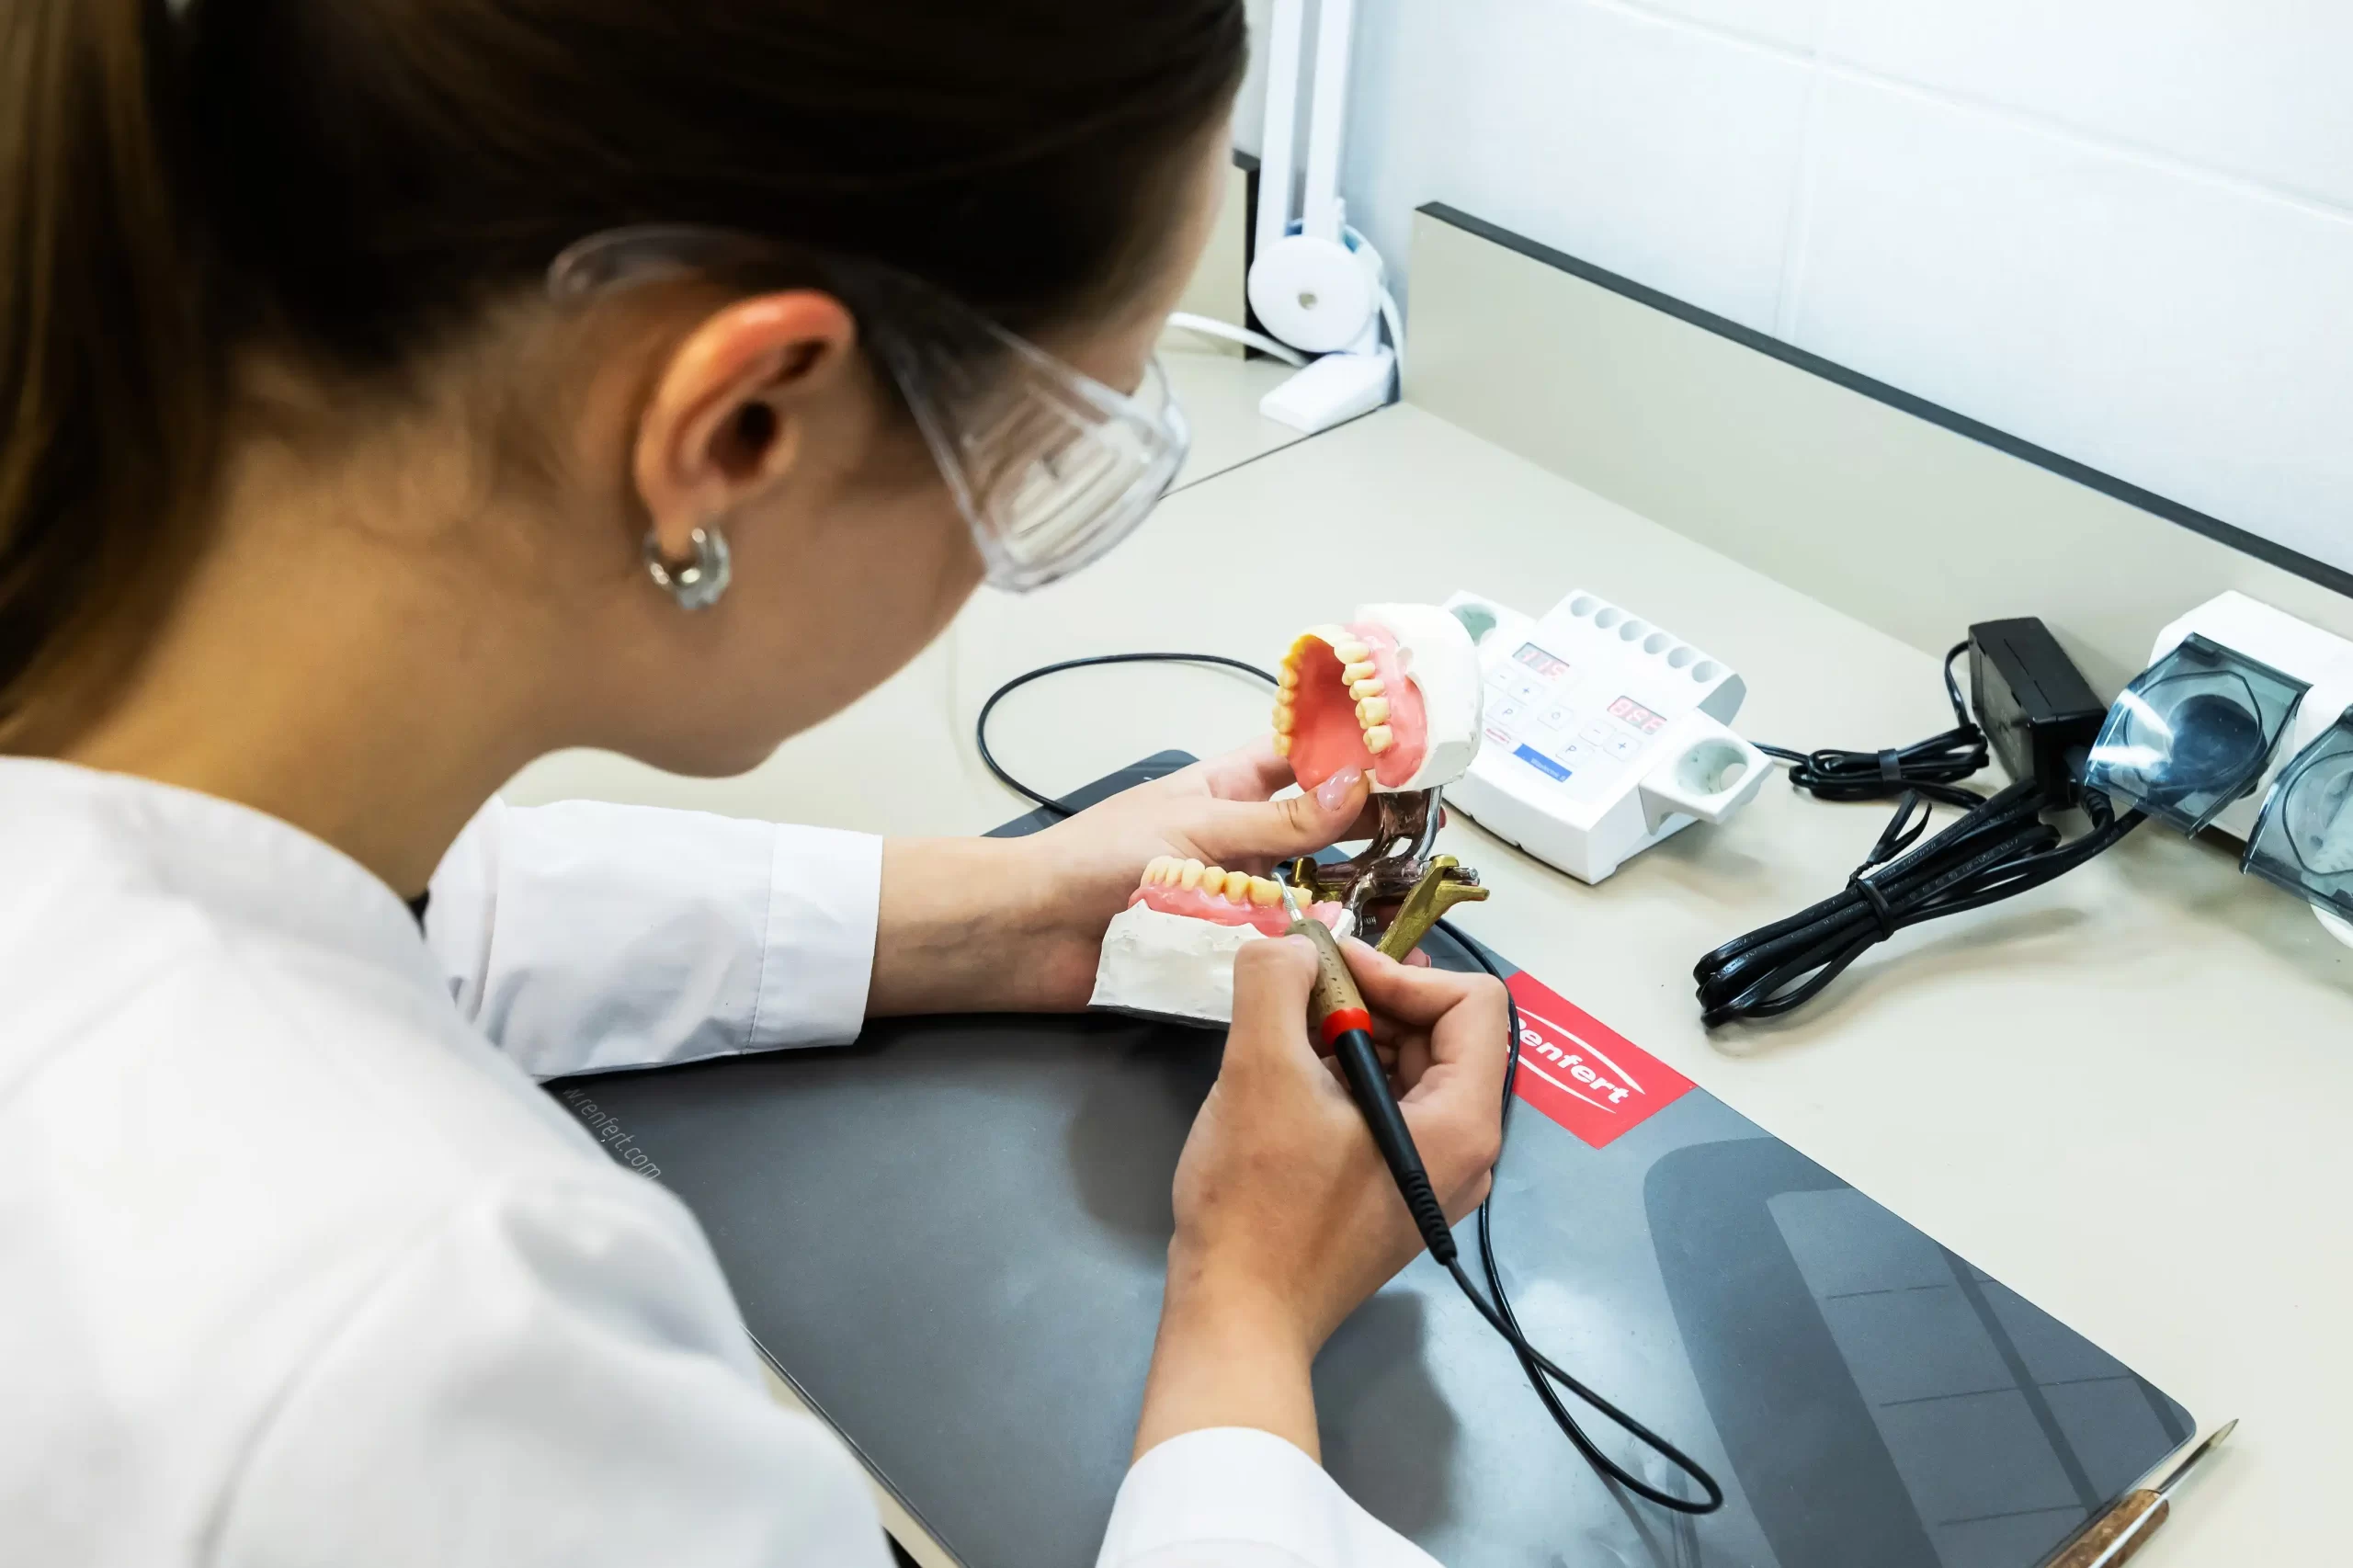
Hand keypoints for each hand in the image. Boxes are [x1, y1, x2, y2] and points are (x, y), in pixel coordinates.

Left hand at [869, 739, 1371, 1014]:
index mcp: (1226, 792)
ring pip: (1303, 900)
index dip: (1349, 758)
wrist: (1031, 934)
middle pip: (1314, 837)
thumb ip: (1279, 821)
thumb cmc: (1096, 859)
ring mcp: (1230, 902)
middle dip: (1361, 840)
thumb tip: (1355, 788)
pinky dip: (1307, 956)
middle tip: (1420, 846)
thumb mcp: (1198, 827)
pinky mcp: (1221, 954)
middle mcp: (1236, 845)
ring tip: (1400, 907)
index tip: (1408, 763)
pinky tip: (1351, 960)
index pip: (1299, 762)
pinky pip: (1275, 955)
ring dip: (1341, 904)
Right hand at [1131, 937, 1508, 1460]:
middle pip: (1444, 1034)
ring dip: (1352, 1038)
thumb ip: (1276, 985)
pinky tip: (1285, 1089)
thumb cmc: (1256, 1200)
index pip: (1472, 1002)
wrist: (1236, 1318)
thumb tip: (1290, 945)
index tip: (1327, 972)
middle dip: (1370, 1001)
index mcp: (1462, 1122)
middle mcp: (1467, 1153)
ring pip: (1412, 1072)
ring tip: (1282, 1041)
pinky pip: (1389, 1113)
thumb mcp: (1260, 1073)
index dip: (1400, 971)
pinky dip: (1345, 1081)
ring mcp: (1432, 1181)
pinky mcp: (1395, 1198)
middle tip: (1296, 998)